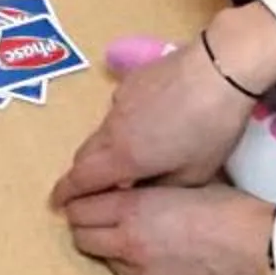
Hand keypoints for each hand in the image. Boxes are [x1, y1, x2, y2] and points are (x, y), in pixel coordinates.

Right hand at [53, 35, 256, 201]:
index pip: (80, 180)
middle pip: (85, 155)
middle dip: (84, 174)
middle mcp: (112, 129)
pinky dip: (125, 124)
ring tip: (134, 155)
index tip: (56, 204)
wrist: (218, 70)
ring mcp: (119, 101)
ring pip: (102, 132)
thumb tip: (142, 191)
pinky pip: (118, 110)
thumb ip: (160, 188)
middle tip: (95, 187)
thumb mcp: (194, 174)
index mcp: (123, 156)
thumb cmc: (211, 129)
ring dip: (107, 148)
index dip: (65, 194)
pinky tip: (155, 123)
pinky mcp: (131, 81)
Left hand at [59, 182, 275, 274]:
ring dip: (117, 252)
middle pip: (82, 239)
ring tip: (143, 242)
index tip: (84, 201)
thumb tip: (135, 192)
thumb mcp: (185, 187)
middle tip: (103, 221)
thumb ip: (150, 194)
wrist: (268, 254)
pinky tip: (172, 264)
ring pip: (111, 264)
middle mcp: (130, 245)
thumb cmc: (234, 211)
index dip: (79, 204)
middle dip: (88, 229)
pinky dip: (148, 274)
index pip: (79, 209)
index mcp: (134, 209)